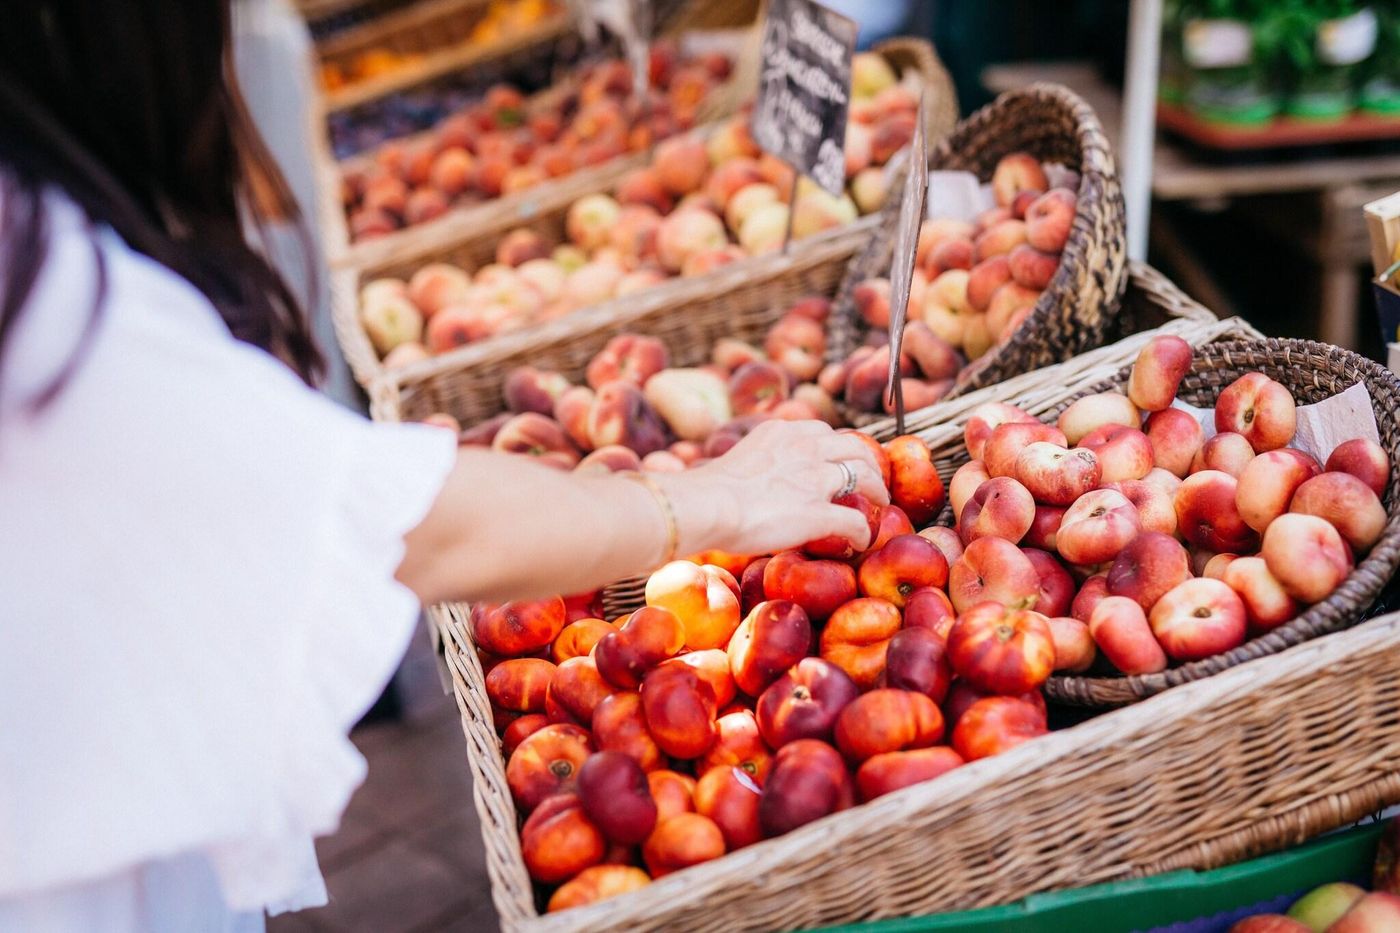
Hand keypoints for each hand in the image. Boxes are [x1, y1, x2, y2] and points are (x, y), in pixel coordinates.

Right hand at [661, 420, 890, 557]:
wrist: (708, 505)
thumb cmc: (709, 492)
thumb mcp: (740, 459)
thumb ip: (760, 463)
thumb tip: (756, 482)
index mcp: (784, 432)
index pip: (824, 433)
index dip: (839, 449)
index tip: (841, 461)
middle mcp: (806, 447)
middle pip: (855, 447)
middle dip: (868, 463)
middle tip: (872, 480)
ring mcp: (817, 478)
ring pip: (865, 476)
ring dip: (876, 491)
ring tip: (880, 503)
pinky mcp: (820, 512)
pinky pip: (856, 520)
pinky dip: (864, 531)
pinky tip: (862, 541)